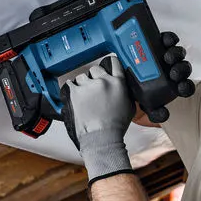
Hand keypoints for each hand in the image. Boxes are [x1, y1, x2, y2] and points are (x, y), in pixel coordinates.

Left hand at [60, 56, 134, 183]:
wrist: (101, 137)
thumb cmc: (115, 126)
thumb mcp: (130, 107)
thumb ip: (126, 93)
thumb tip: (123, 87)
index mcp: (118, 83)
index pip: (114, 63)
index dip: (110, 64)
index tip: (108, 66)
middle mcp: (103, 81)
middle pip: (96, 69)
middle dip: (94, 77)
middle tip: (94, 89)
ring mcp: (88, 86)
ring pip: (82, 76)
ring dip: (83, 84)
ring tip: (85, 96)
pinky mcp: (76, 92)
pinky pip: (70, 83)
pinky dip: (72, 88)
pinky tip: (76, 95)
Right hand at [142, 32, 194, 123]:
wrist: (121, 82)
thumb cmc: (136, 95)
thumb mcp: (145, 107)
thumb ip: (154, 113)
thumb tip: (163, 114)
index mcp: (173, 87)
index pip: (187, 87)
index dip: (187, 87)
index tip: (181, 87)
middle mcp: (172, 71)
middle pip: (184, 68)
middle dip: (181, 70)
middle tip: (173, 74)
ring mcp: (167, 57)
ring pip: (179, 54)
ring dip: (176, 55)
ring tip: (167, 57)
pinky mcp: (161, 44)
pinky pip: (169, 39)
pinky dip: (169, 39)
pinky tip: (164, 40)